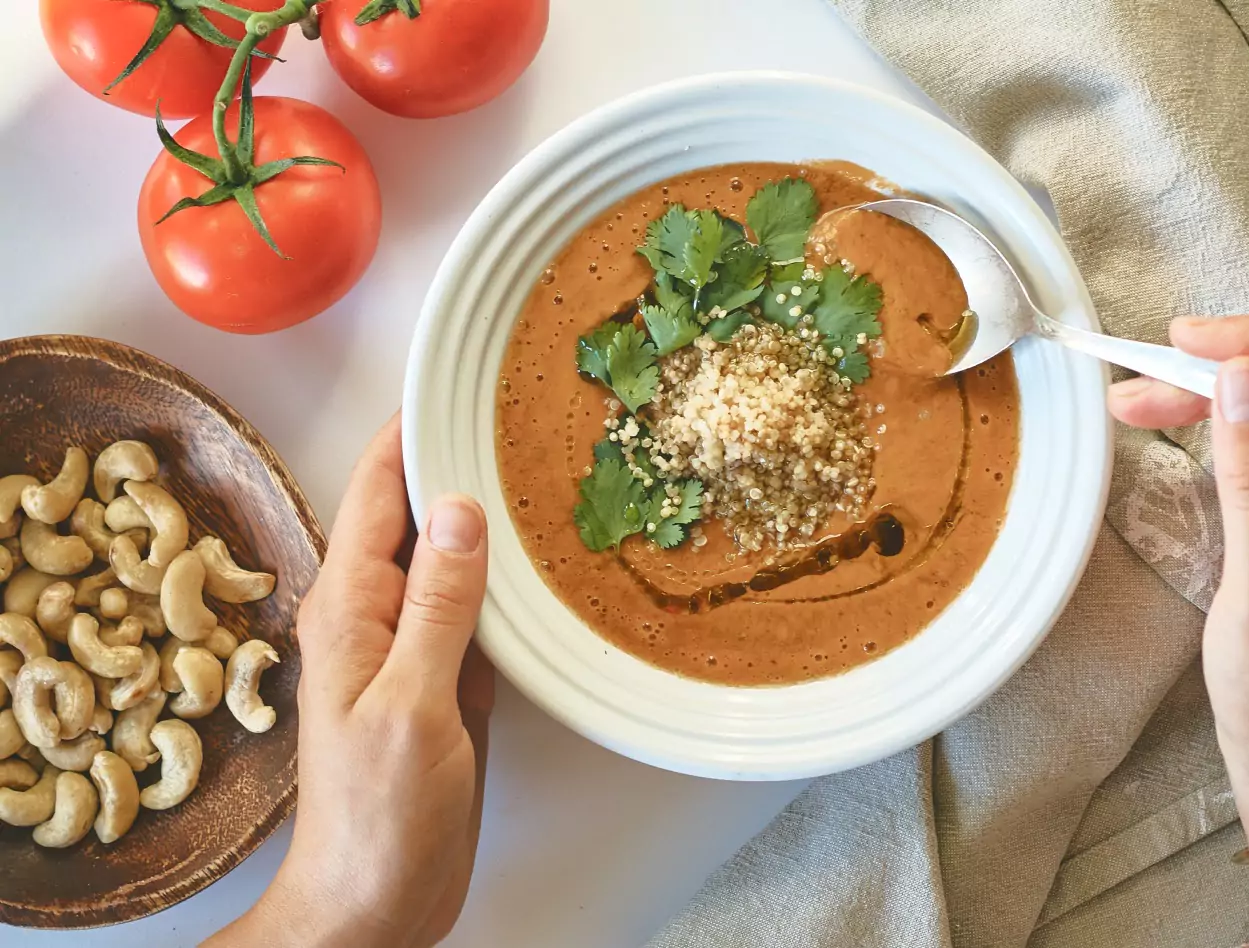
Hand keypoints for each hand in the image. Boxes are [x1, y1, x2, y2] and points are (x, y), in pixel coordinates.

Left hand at [209, 417, 495, 947]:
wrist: (375, 900)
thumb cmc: (377, 819)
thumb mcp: (414, 705)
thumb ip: (438, 607)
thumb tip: (460, 511)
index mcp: (350, 608)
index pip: (374, 491)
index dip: (408, 431)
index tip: (451, 380)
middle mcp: (375, 615)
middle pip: (412, 513)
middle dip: (454, 459)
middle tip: (515, 412)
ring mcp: (410, 645)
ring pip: (447, 556)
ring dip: (482, 514)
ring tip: (534, 466)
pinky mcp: (442, 678)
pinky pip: (472, 606)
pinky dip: (501, 576)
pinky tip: (535, 558)